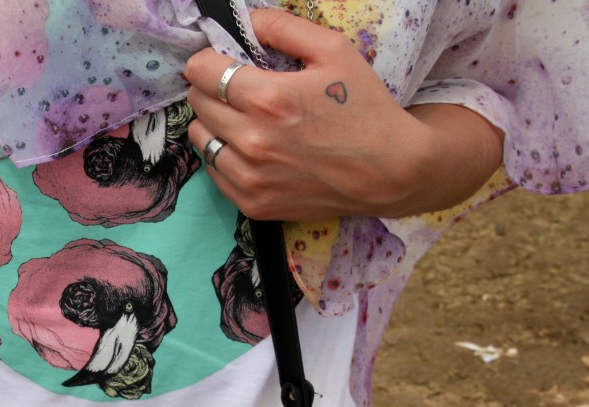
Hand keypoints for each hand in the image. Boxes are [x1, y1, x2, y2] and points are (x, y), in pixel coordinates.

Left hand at [184, 8, 502, 220]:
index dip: (208, 60)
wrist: (390, 172)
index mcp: (267, 99)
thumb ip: (284, 28)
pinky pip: (213, 172)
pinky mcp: (253, 204)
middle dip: (212, 89)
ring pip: (200, 139)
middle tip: (237, 89)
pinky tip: (249, 147)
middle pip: (198, 104)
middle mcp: (252, 141)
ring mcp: (250, 177)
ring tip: (242, 119)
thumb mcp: (334, 51)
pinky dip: (223, 155)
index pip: (201, 72)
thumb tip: (247, 20)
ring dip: (214, 123)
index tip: (221, 62)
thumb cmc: (365, 108)